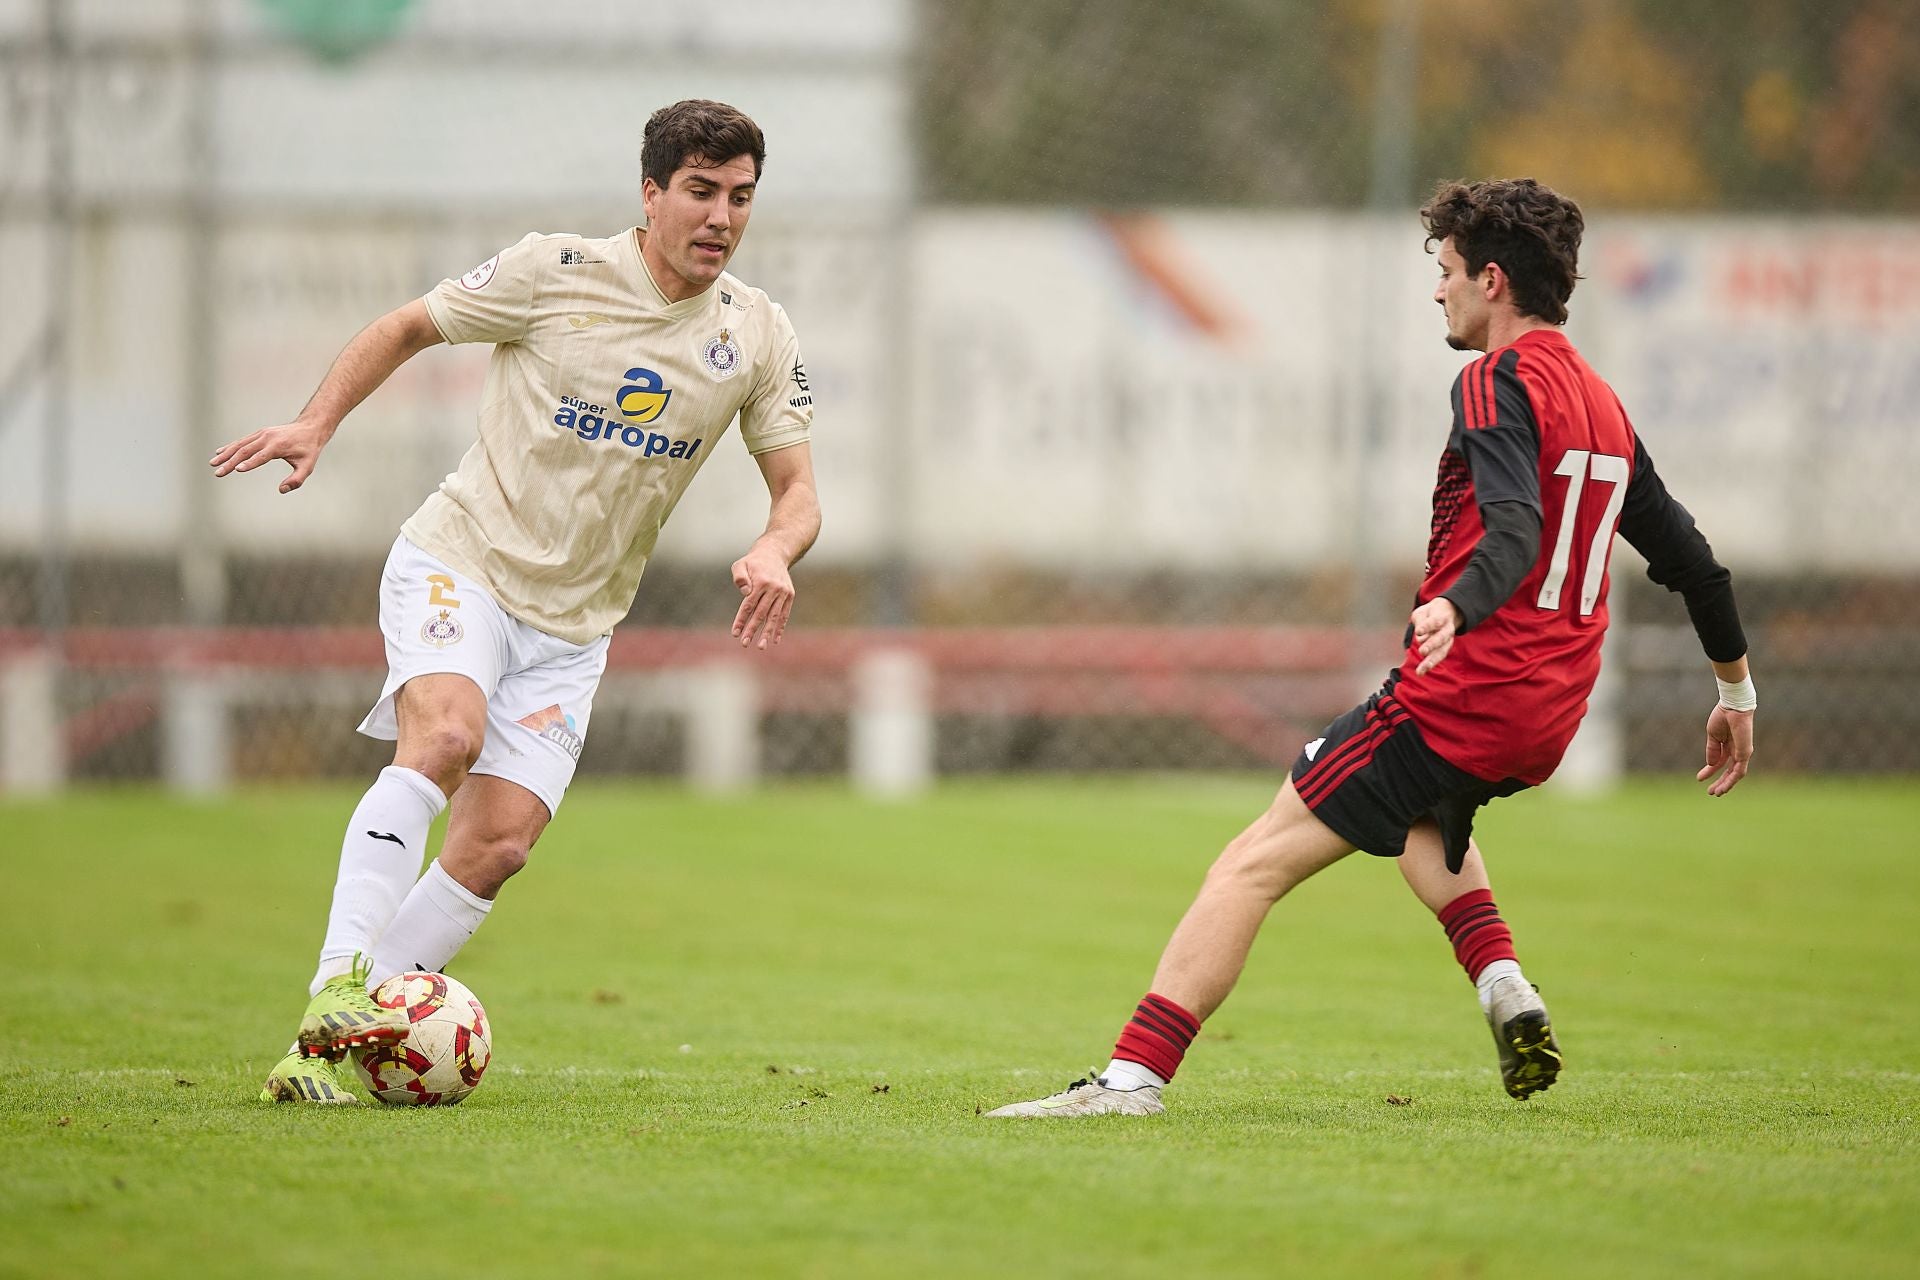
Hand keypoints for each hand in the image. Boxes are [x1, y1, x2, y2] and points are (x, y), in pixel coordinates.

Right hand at [209, 420, 331, 493]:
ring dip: (226, 454)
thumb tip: (282, 490)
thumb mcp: (308, 466)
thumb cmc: (308, 449)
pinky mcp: (259, 434)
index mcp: (278, 446)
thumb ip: (297, 480)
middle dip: (230, 462)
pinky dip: (230, 447)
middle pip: (245, 451)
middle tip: (218, 473)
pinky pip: (242, 441)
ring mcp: (262, 434)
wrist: (309, 428)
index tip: (236, 469)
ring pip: (240, 445)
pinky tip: (220, 453)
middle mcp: (267, 438)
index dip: (249, 463)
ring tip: (213, 463)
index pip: (261, 456)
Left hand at [729, 544, 794, 649]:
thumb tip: (745, 593)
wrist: (775, 554)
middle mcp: (774, 588)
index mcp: (760, 581)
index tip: (735, 633)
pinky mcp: (790, 595)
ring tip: (761, 647)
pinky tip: (775, 640)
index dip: (742, 620)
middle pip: (761, 613)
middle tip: (744, 644)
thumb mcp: (740, 564)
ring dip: (767, 632)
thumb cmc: (753, 562)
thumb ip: (740, 577)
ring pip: (774, 616)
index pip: (749, 605)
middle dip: (752, 630)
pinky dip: (780, 627)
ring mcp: (783, 592)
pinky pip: (784, 614)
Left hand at [1409, 598, 1461, 675]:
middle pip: (1441, 638)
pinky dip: (1430, 664)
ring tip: (1421, 670)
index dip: (1426, 626)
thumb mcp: (1422, 612)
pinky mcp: (1445, 649)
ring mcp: (1447, 641)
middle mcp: (1447, 630)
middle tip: (1422, 651)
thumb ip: (1420, 621)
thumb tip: (1419, 634)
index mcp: (1441, 617)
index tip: (1419, 631)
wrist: (1448, 613)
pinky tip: (1421, 671)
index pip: (1434, 622)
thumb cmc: (1431, 614)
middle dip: (1431, 645)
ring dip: (1431, 661)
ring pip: (1441, 651)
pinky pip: (1438, 657)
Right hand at [1697, 703, 1753, 796]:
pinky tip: (1724, 786)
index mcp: (1729, 745)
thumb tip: (1710, 764)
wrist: (1732, 707)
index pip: (1719, 762)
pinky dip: (1731, 780)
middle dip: (1720, 782)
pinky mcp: (1745, 753)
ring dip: (1726, 785)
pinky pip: (1739, 771)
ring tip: (1716, 793)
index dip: (1709, 771)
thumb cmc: (1723, 717)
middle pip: (1729, 771)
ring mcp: (1743, 753)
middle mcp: (1737, 750)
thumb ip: (1712, 750)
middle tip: (1710, 792)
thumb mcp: (1713, 736)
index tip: (1699, 778)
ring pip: (1735, 774)